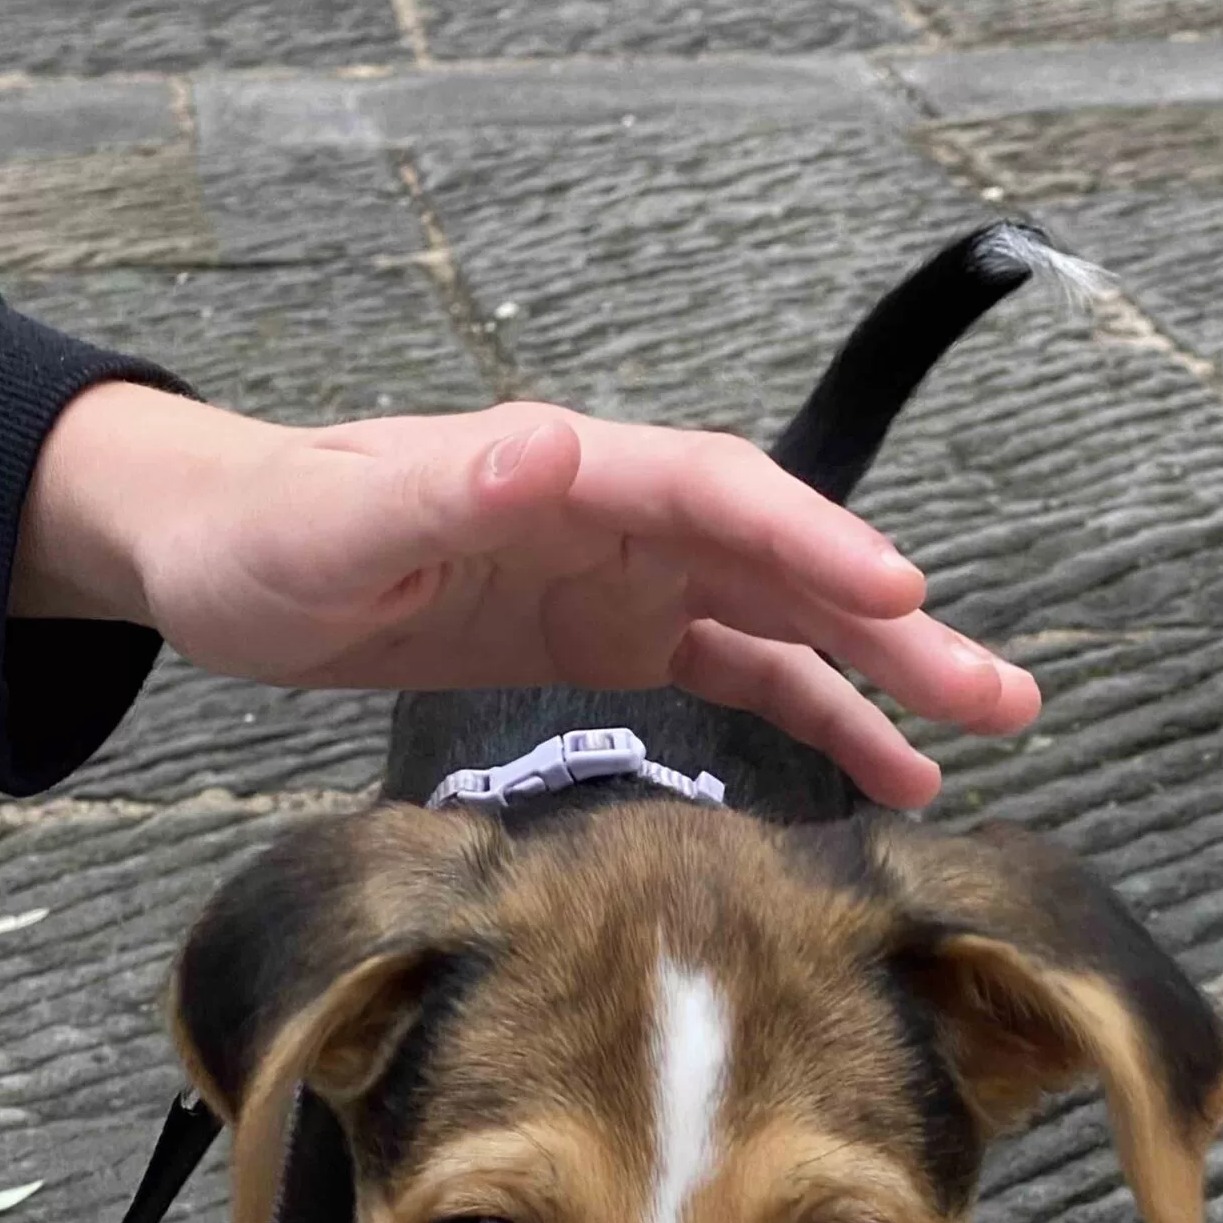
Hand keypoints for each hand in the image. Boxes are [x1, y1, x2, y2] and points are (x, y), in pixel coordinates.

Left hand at [11, 386, 1042, 805]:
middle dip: (894, 627)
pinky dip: (810, 719)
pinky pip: (737, 676)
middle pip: (784, 564)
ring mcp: (629, 580)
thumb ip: (439, 487)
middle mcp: (622, 517)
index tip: (898, 594)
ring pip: (782, 625)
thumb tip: (546, 450)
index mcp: (571, 473)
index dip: (811, 543)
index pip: (719, 494)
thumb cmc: (265, 527)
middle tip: (999, 695)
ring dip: (881, 680)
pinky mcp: (616, 638)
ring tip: (978, 736)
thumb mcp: (336, 516)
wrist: (222, 553)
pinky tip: (878, 771)